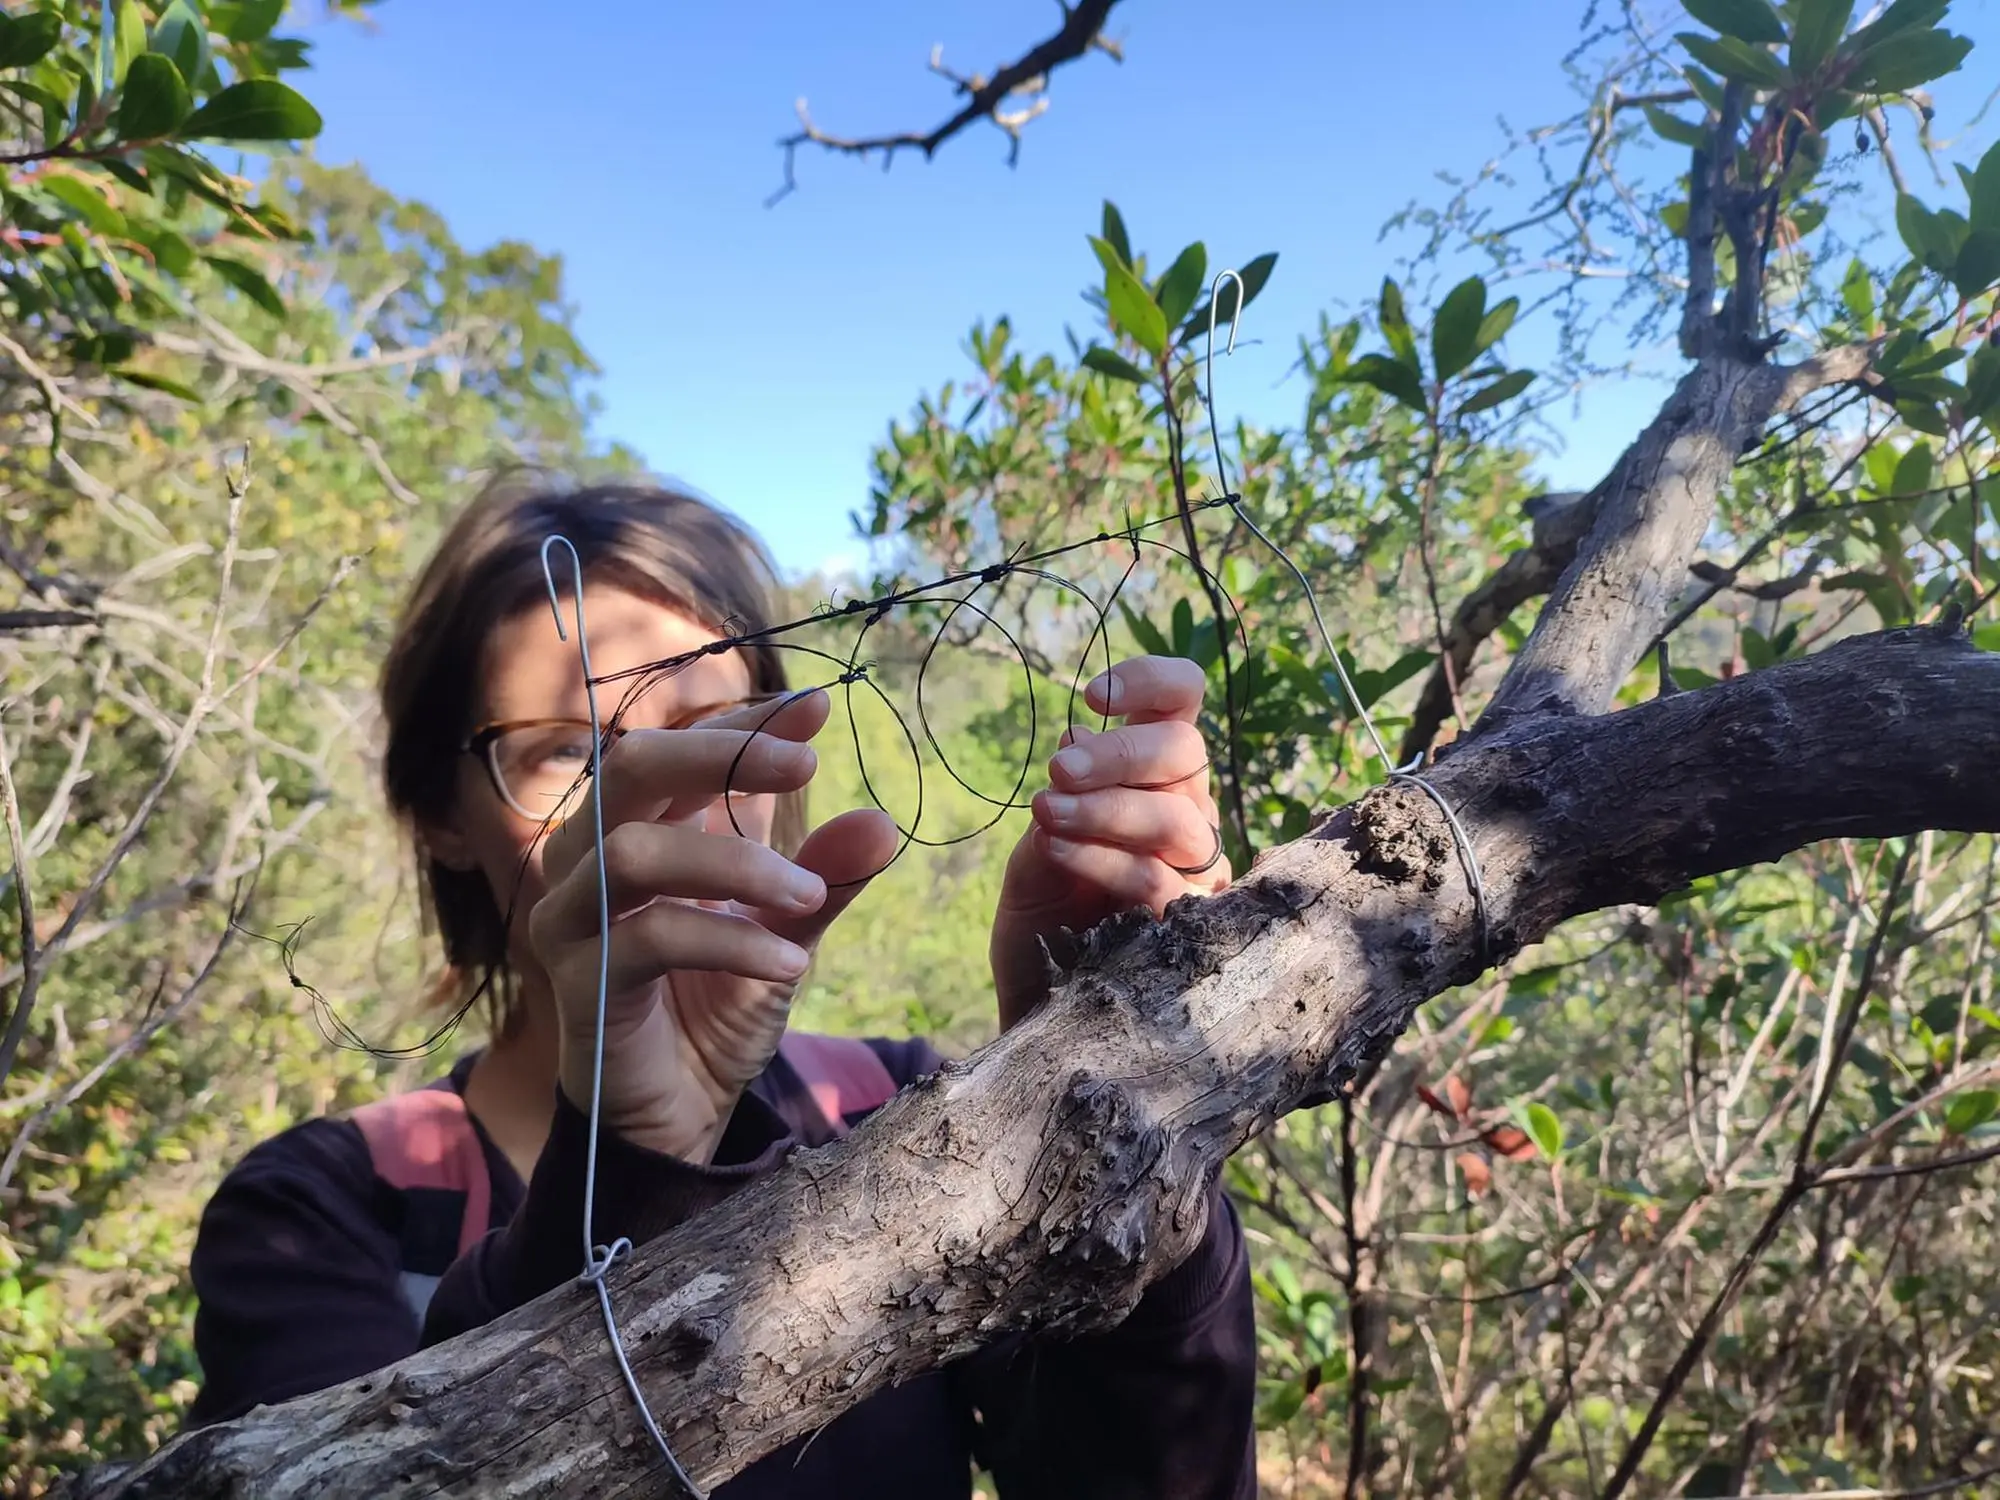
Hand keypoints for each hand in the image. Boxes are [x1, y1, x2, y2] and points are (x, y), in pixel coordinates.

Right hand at [530, 689, 896, 1160]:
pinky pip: (649, 937)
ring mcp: (574, 919)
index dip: (747, 721)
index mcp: (641, 827)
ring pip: (633, 850)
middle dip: (720, 754)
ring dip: (735, 864)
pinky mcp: (579, 982)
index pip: (684, 748)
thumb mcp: (786, 931)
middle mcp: (590, 858)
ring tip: (810, 895)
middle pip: (631, 766)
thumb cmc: (716, 1005)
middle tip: (803, 767)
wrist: (675, 1111)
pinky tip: (792, 963)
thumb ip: (825, 876)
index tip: (819, 706)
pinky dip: (730, 940)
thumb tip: (882, 821)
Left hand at [989, 656, 1231, 1030]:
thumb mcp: (1044, 838)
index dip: (1151, 681)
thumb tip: (1081, 736)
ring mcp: (1197, 870)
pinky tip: (1058, 852)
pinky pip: (1162, 881)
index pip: (1183, 702)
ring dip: (1106, 809)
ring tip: (1046, 813)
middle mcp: (1188, 812)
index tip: (1092, 696)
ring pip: (1178, 817)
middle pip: (1186, 753)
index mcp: (1157, 775)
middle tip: (1056, 770)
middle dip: (1119, 753)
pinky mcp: (1191, 926)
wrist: (1039, 1000)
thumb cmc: (1046, 911)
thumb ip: (1068, 792)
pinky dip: (1104, 858)